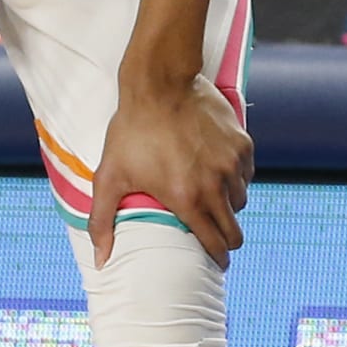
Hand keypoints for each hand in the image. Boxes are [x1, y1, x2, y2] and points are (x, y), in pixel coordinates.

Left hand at [90, 73, 253, 268]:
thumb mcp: (110, 177)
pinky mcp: (242, 144)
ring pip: (241, 200)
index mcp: (188, 200)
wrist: (159, 84)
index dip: (216, 259)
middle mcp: (216, 186)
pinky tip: (217, 171)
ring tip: (210, 198)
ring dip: (229, 205)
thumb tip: (100, 260)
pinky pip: (246, 173)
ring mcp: (232, 164)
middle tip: (215, 235)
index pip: (215, 245)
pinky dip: (236, 178)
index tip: (214, 262)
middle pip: (235, 231)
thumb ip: (102, 222)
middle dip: (226, 238)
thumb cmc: (131, 131)